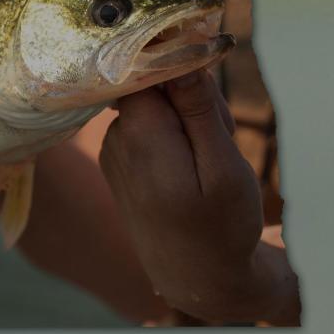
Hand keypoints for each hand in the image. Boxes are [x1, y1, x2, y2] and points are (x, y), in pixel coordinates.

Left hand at [100, 69, 298, 323]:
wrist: (193, 276)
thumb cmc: (219, 224)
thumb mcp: (222, 166)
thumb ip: (199, 110)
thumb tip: (180, 57)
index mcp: (139, 135)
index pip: (146, 68)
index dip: (184, 75)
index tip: (207, 106)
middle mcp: (115, 137)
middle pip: (152, 88)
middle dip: (190, 102)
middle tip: (218, 138)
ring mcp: (111, 149)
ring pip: (151, 108)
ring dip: (184, 122)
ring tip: (205, 162)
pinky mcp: (115, 158)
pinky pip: (145, 128)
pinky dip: (170, 139)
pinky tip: (187, 170)